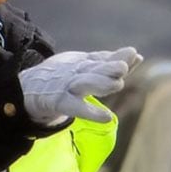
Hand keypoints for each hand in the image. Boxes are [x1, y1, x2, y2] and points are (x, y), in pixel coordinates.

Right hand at [18, 47, 142, 124]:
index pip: (102, 59)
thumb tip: (138, 56)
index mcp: (83, 63)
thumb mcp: (86, 65)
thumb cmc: (65, 75)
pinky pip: (75, 107)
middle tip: (123, 68)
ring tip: (118, 83)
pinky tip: (106, 117)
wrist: (33, 87)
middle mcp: (76, 73)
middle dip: (108, 68)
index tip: (133, 54)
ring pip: (84, 84)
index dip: (117, 57)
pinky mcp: (60, 102)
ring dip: (100, 82)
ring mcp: (67, 87)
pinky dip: (90, 112)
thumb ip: (110, 62)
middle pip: (93, 69)